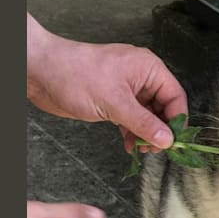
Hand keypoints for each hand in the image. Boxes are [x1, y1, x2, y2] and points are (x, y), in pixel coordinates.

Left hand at [27, 13, 187, 151]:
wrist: (42, 73)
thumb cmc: (76, 74)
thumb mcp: (115, 102)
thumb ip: (143, 123)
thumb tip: (166, 139)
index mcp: (148, 69)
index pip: (175, 96)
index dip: (177, 120)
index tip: (173, 142)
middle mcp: (141, 78)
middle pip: (163, 108)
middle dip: (160, 130)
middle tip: (154, 148)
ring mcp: (127, 90)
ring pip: (147, 116)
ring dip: (145, 134)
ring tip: (140, 148)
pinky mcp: (113, 101)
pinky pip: (131, 119)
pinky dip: (132, 133)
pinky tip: (128, 144)